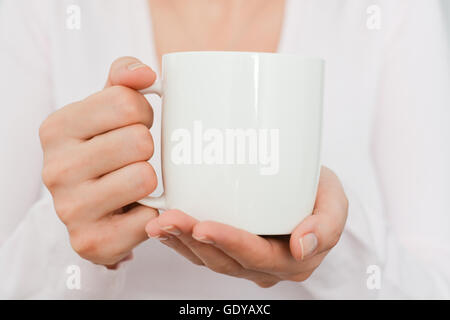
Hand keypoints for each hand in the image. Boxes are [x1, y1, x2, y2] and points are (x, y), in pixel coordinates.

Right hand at [40, 57, 158, 267]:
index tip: (133, 124)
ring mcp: (70, 209)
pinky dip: (152, 211)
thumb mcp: (107, 109)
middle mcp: (55, 169)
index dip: (142, 113)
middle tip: (135, 157)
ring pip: (145, 177)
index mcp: (56, 129)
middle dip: (147, 147)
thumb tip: (145, 74)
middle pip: (139, 141)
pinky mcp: (91, 242)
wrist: (91, 209)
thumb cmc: (104, 150)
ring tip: (133, 183)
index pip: (126, 102)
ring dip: (150, 181)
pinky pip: (150, 217)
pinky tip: (135, 209)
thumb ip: (123, 79)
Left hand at [145, 166, 347, 286]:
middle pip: (224, 259)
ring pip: (207, 258)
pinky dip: (179, 240)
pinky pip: (200, 251)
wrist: (307, 191)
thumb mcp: (335, 202)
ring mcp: (243, 259)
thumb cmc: (319, 194)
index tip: (204, 226)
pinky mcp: (228, 247)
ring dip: (180, 240)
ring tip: (159, 221)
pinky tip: (164, 226)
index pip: (256, 256)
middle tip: (168, 220)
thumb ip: (327, 225)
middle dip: (193, 240)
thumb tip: (303, 247)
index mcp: (292, 261)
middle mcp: (264, 267)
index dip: (229, 243)